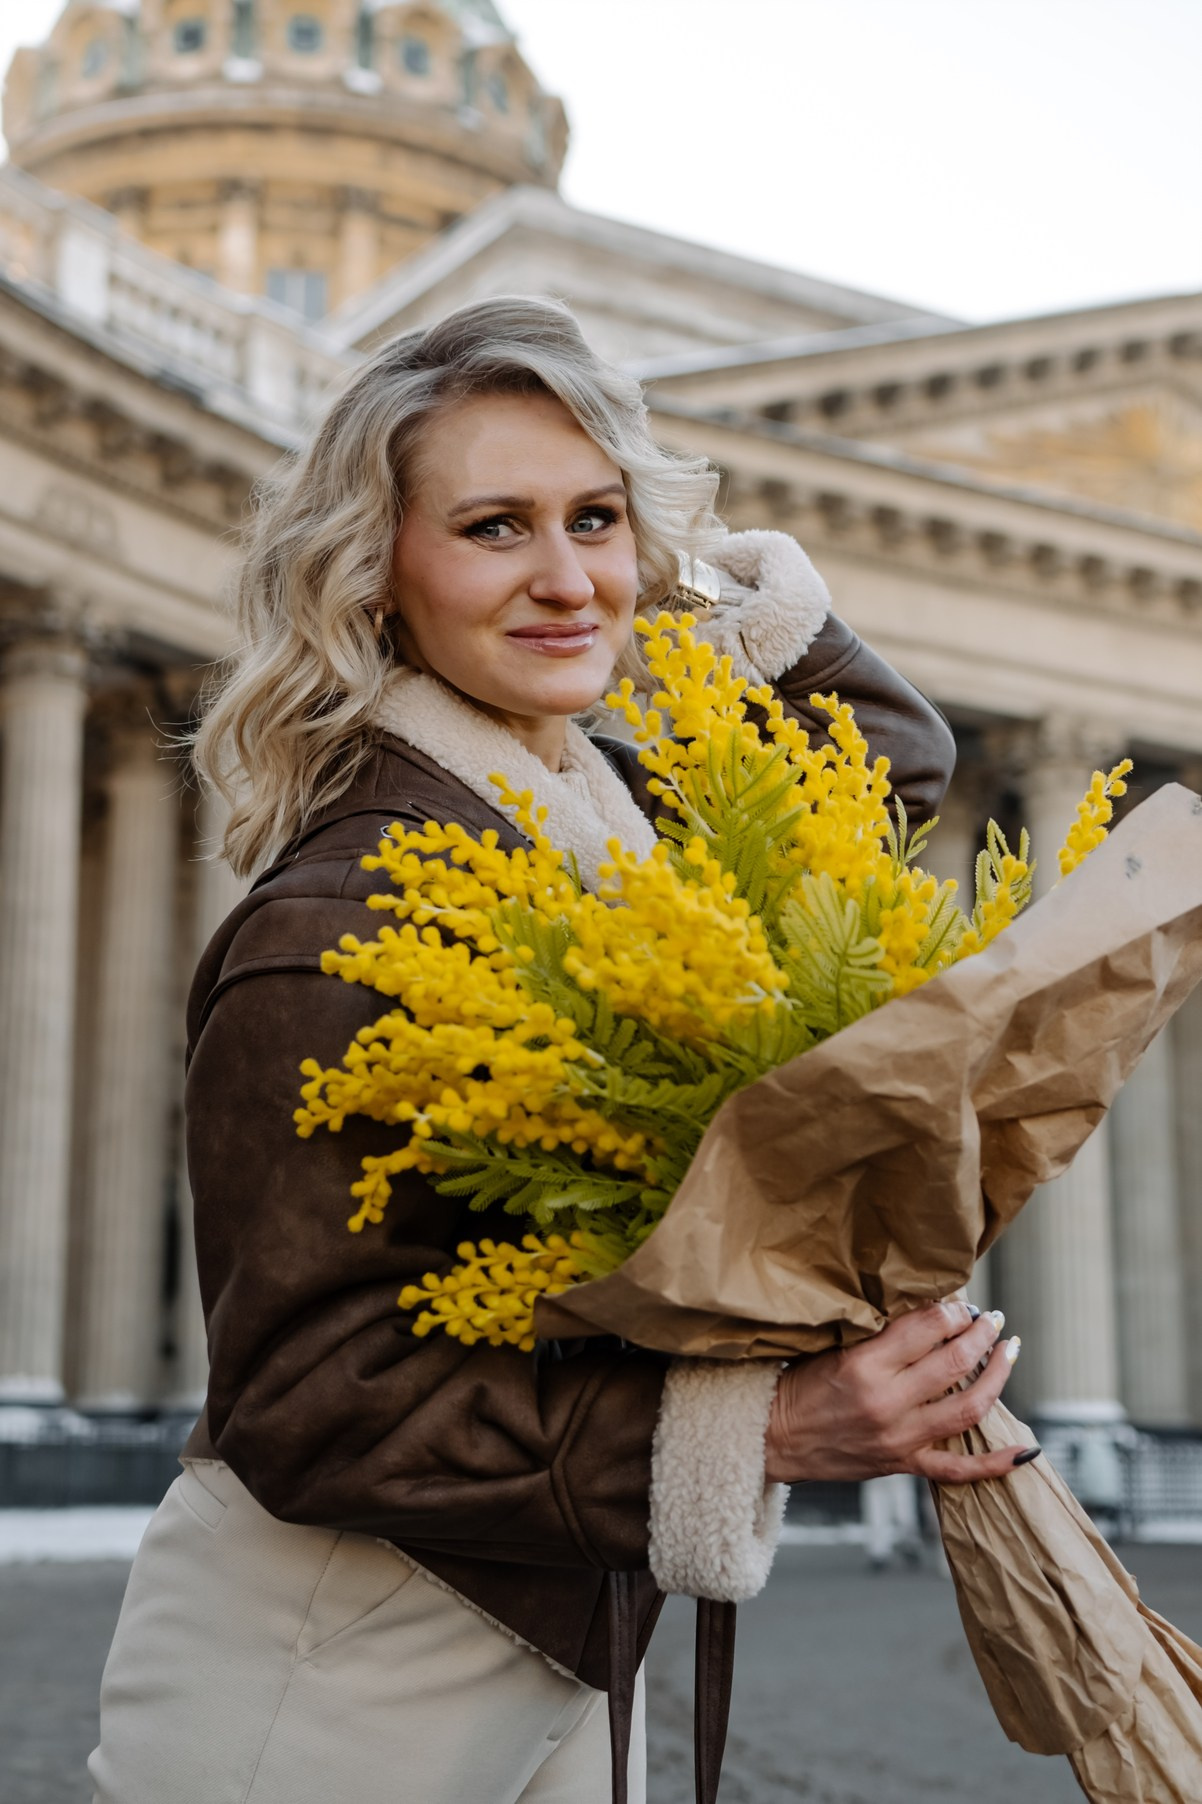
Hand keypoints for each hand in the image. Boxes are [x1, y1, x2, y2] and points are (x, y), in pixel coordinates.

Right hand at [764, 1301, 1025, 1484]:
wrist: (774, 1438)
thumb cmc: (798, 1385)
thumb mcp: (832, 1347)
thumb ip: (879, 1332)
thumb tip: (928, 1310)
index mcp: (864, 1365)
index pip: (926, 1327)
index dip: (951, 1309)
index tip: (959, 1302)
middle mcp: (887, 1402)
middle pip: (954, 1362)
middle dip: (981, 1333)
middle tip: (991, 1318)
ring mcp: (899, 1437)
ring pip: (968, 1408)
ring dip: (997, 1376)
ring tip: (1009, 1352)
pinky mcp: (902, 1463)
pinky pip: (958, 1470)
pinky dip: (995, 1464)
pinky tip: (1025, 1450)